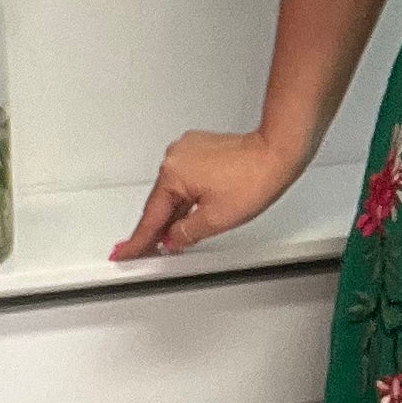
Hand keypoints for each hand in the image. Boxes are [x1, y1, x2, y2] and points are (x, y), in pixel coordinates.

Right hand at [112, 128, 296, 259]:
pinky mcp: (200, 149)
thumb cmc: (254, 177)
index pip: (151, 217)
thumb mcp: (215, 219)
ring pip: (174, 191)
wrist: (277, 153)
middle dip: (158, 228)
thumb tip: (172, 238)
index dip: (139, 241)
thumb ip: (186, 233)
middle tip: (148, 251)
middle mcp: (175, 158)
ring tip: (174, 236)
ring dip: (175, 212)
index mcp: (173, 174)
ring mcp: (187, 151)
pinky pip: (185, 179)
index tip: (125, 252)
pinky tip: (191, 211)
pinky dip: (186, 197)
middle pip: (161, 203)